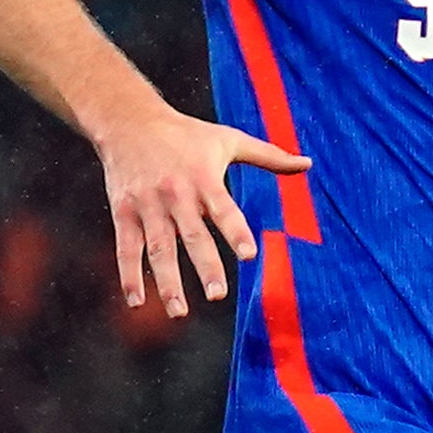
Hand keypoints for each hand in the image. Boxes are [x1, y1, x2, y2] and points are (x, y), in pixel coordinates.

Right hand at [94, 105, 309, 316]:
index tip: (248, 254)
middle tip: (217, 294)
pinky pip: (127, 248)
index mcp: (204, 179)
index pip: (224, 209)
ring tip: (180, 312)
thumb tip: (308, 163)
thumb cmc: (186, 133)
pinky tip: (138, 301)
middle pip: (192, 235)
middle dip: (205, 265)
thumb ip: (268, 156)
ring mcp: (148, 205)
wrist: (128, 120)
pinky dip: (130, 275)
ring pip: (158, 248)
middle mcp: (176, 194)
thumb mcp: (228, 139)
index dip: (236, 231)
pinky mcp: (124, 211)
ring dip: (168, 281)